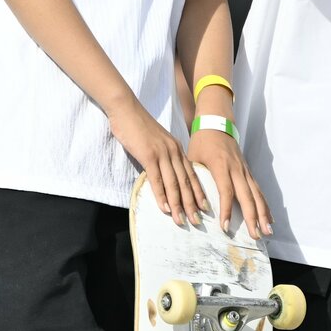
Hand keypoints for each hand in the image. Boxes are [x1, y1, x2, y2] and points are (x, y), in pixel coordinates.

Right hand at [109, 101, 203, 226]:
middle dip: (193, 204)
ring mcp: (162, 153)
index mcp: (177, 148)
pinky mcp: (149, 155)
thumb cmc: (138, 125)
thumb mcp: (156, 141)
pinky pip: (157, 179)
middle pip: (186, 182)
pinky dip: (162, 196)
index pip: (191, 174)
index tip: (204, 208)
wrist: (126, 109)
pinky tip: (165, 208)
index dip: (198, 192)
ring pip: (174, 184)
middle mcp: (173, 151)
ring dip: (178, 205)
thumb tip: (162, 173)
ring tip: (182, 221)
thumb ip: (162, 155)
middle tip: (198, 221)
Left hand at [187, 129, 271, 238]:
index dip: (226, 210)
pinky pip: (258, 190)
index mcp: (221, 166)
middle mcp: (236, 169)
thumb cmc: (202, 141)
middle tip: (255, 235)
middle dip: (253, 217)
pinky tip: (269, 218)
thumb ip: (194, 178)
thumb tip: (190, 202)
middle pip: (247, 196)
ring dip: (263, 214)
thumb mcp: (193, 157)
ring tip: (267, 231)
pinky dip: (265, 205)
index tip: (225, 227)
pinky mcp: (248, 171)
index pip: (226, 191)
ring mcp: (244, 170)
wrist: (216, 122)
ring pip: (257, 194)